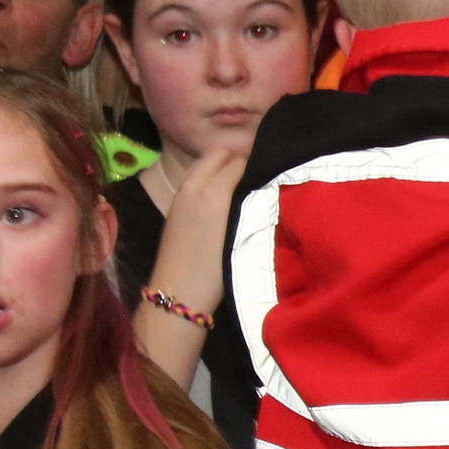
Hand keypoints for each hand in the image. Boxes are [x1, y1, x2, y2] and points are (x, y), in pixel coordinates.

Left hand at [147, 146, 251, 312]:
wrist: (178, 293)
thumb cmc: (215, 269)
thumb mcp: (241, 234)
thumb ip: (251, 201)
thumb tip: (265, 182)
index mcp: (214, 191)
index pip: (241, 160)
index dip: (259, 163)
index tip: (272, 173)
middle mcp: (195, 186)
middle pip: (220, 154)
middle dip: (239, 159)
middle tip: (257, 177)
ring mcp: (182, 194)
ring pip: (207, 165)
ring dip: (224, 169)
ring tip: (243, 187)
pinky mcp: (175, 206)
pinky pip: (197, 178)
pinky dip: (212, 179)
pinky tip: (224, 200)